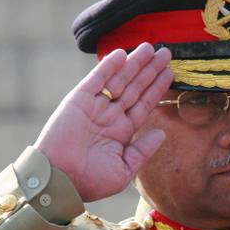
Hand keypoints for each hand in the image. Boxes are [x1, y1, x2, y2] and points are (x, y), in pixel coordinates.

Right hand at [34, 43, 172, 201]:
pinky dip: (108, 67)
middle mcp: (109, 117)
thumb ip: (142, 151)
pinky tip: (122, 54)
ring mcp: (95, 107)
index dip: (156, 89)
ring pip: (119, 80)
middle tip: (166, 53)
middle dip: (149, 71)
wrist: (60, 179)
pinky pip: (97, 80)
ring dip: (134, 64)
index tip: (169, 73)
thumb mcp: (123, 170)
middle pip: (134, 88)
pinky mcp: (79, 101)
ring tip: (150, 48)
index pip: (143, 105)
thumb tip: (161, 133)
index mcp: (121, 133)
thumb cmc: (90, 181)